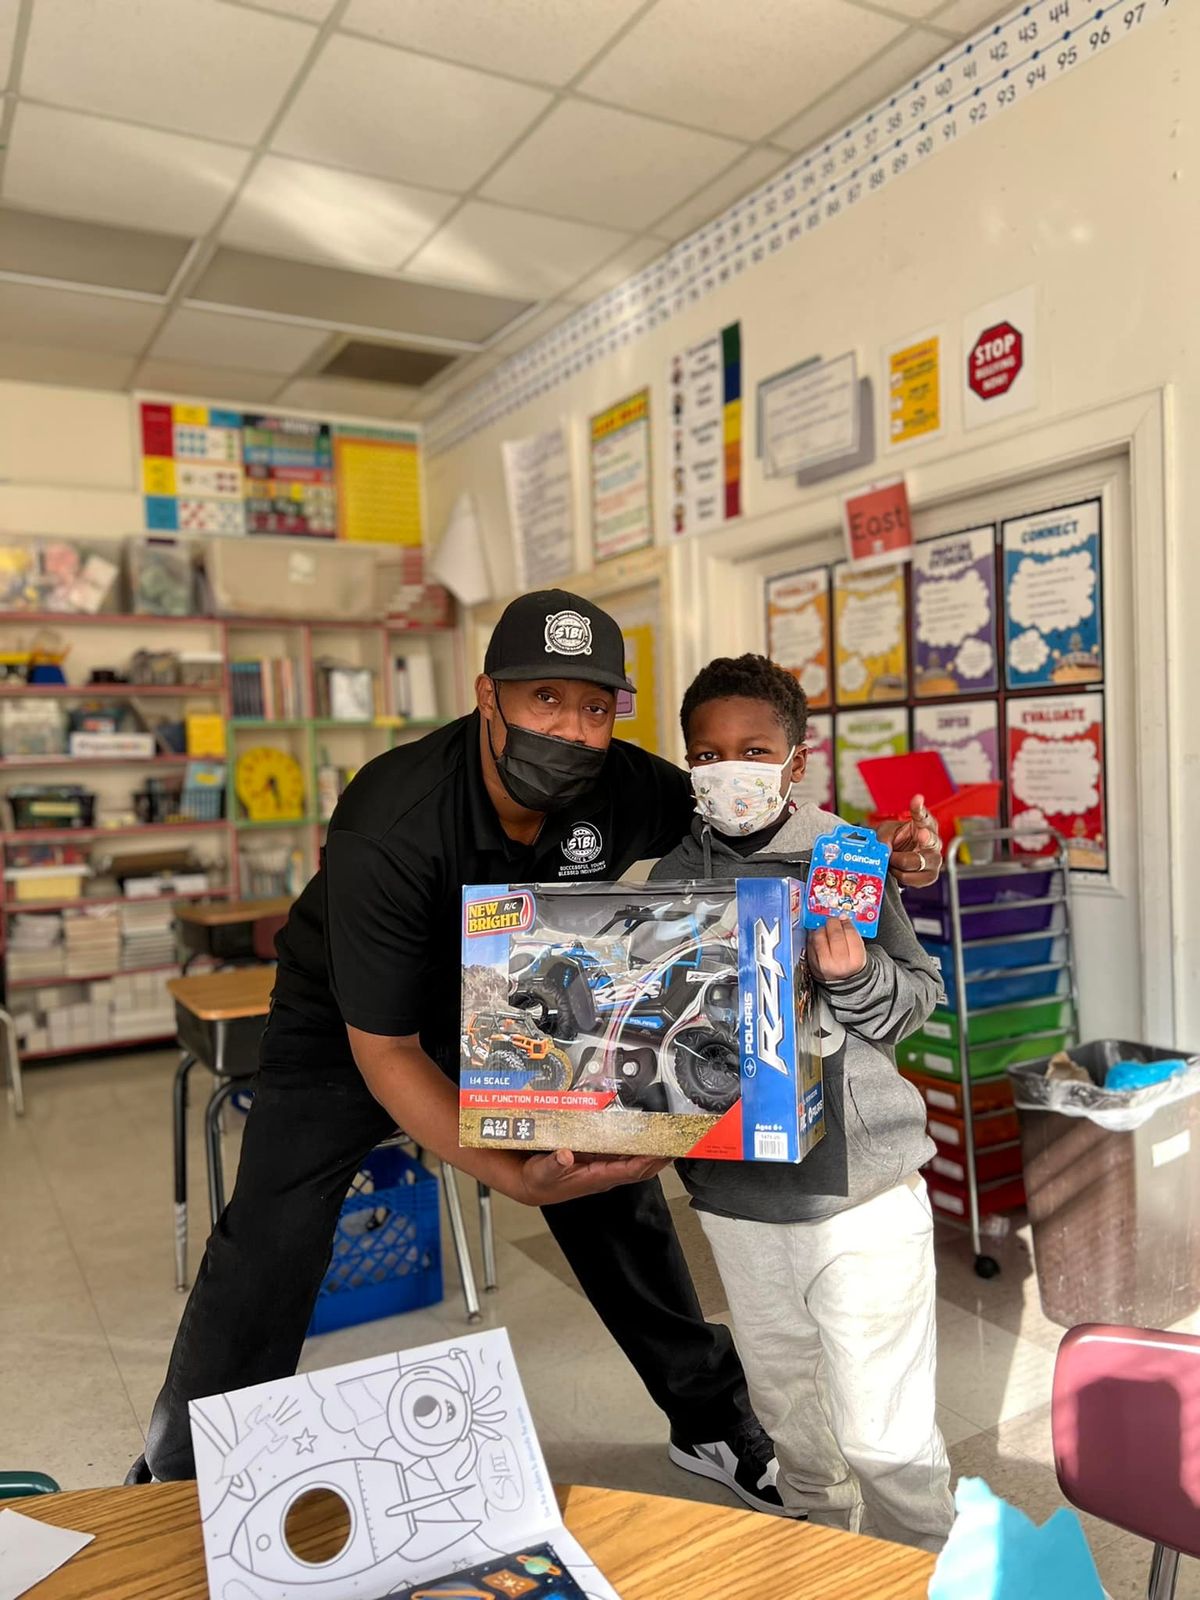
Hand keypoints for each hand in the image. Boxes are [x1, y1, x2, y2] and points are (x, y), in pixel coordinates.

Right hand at [515, 1148, 670, 1205]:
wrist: (530, 1183)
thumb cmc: (538, 1181)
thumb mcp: (541, 1173)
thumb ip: (552, 1164)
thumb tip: (564, 1155)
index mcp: (596, 1178)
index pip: (629, 1171)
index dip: (647, 1161)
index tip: (662, 1151)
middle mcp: (604, 1173)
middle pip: (640, 1167)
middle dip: (660, 1156)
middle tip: (678, 1141)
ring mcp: (603, 1165)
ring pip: (635, 1159)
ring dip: (653, 1149)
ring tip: (669, 1134)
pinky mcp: (598, 1157)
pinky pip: (623, 1151)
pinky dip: (636, 1142)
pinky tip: (645, 1131)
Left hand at [807, 916, 867, 981]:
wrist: (841, 981)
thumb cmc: (849, 963)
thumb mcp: (858, 951)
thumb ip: (853, 934)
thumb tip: (842, 918)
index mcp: (855, 960)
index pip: (850, 934)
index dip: (846, 923)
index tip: (843, 918)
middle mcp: (840, 964)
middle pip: (835, 935)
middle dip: (833, 923)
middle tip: (833, 920)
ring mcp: (824, 965)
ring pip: (819, 937)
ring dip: (822, 928)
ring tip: (826, 929)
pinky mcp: (812, 964)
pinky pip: (810, 943)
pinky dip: (813, 936)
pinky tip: (819, 936)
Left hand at [877, 794, 941, 887]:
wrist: (896, 857)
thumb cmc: (896, 840)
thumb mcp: (886, 833)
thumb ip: (884, 838)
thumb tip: (885, 850)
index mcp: (925, 824)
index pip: (923, 814)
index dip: (919, 808)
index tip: (916, 800)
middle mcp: (934, 841)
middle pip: (927, 842)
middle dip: (915, 844)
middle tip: (900, 849)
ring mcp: (934, 860)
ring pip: (916, 864)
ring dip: (898, 864)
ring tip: (892, 860)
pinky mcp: (930, 876)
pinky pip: (913, 879)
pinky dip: (900, 876)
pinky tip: (897, 870)